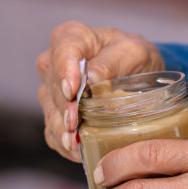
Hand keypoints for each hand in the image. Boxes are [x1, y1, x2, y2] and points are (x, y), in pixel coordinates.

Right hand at [36, 21, 162, 161]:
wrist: (137, 76)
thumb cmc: (133, 58)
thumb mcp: (134, 52)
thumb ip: (112, 62)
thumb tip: (93, 79)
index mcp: (72, 38)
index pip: (62, 49)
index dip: (64, 70)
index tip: (72, 89)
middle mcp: (55, 64)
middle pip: (53, 85)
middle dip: (64, 106)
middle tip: (75, 123)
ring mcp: (52, 91)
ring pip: (50, 111)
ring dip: (61, 129)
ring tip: (74, 143)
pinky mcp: (55, 116)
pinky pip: (52, 132)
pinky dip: (63, 143)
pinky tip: (76, 151)